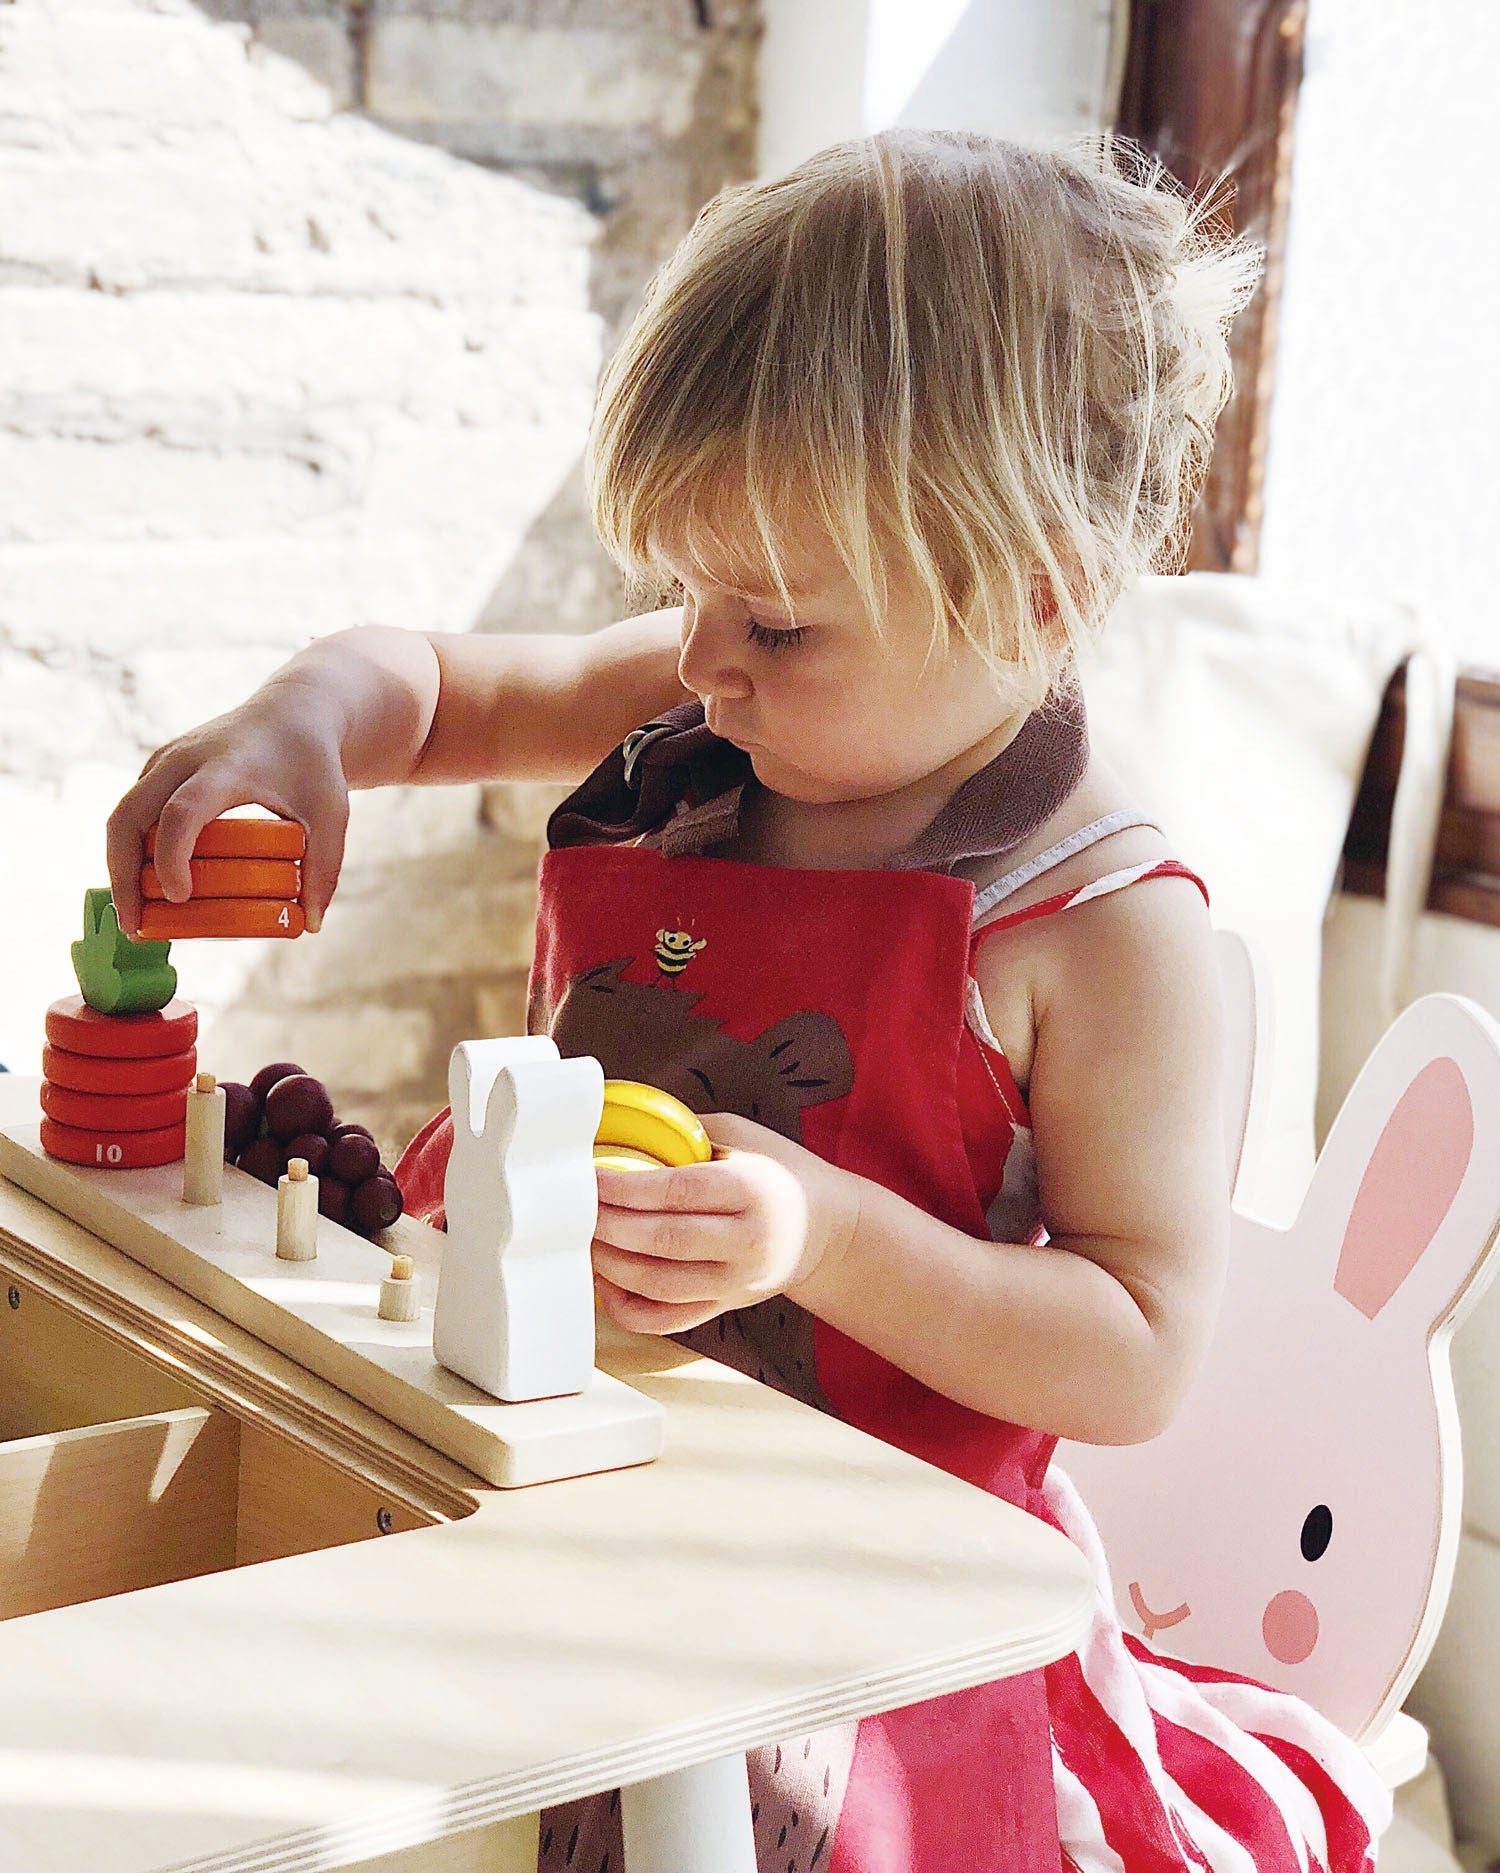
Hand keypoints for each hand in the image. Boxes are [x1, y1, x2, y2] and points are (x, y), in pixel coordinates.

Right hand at [106, 676, 348, 937]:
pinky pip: (132, 811)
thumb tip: (313, 926)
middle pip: (129, 815)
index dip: (172, 857)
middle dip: (123, 875)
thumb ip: (325, 867)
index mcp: (226, 768)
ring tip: (135, 919)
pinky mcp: (160, 766)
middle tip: (135, 927)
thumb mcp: (331, 813)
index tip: (180, 898)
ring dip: (118, 868)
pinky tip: (145, 888)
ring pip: (122, 815)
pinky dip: (129, 850)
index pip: (182, 812)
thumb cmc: (314, 764)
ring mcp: (166, 760)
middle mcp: (185, 760)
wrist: (294, 710)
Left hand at [590, 1112, 860, 1334]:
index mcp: (752, 1190)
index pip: (678, 1192)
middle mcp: (747, 1241)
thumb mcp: (744, 1137)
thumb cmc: (776, 1172)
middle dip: (609, 1226)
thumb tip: (619, 1128)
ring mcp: (736, 1283)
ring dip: (611, 1266)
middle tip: (575, 1210)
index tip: (590, 1178)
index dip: (626, 1187)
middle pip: (664, 1240)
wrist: (824, 1229)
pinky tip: (605, 1282)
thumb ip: (686, 1134)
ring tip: (585, 1242)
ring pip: (660, 1285)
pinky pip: (667, 1320)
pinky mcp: (724, 1307)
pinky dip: (627, 1308)